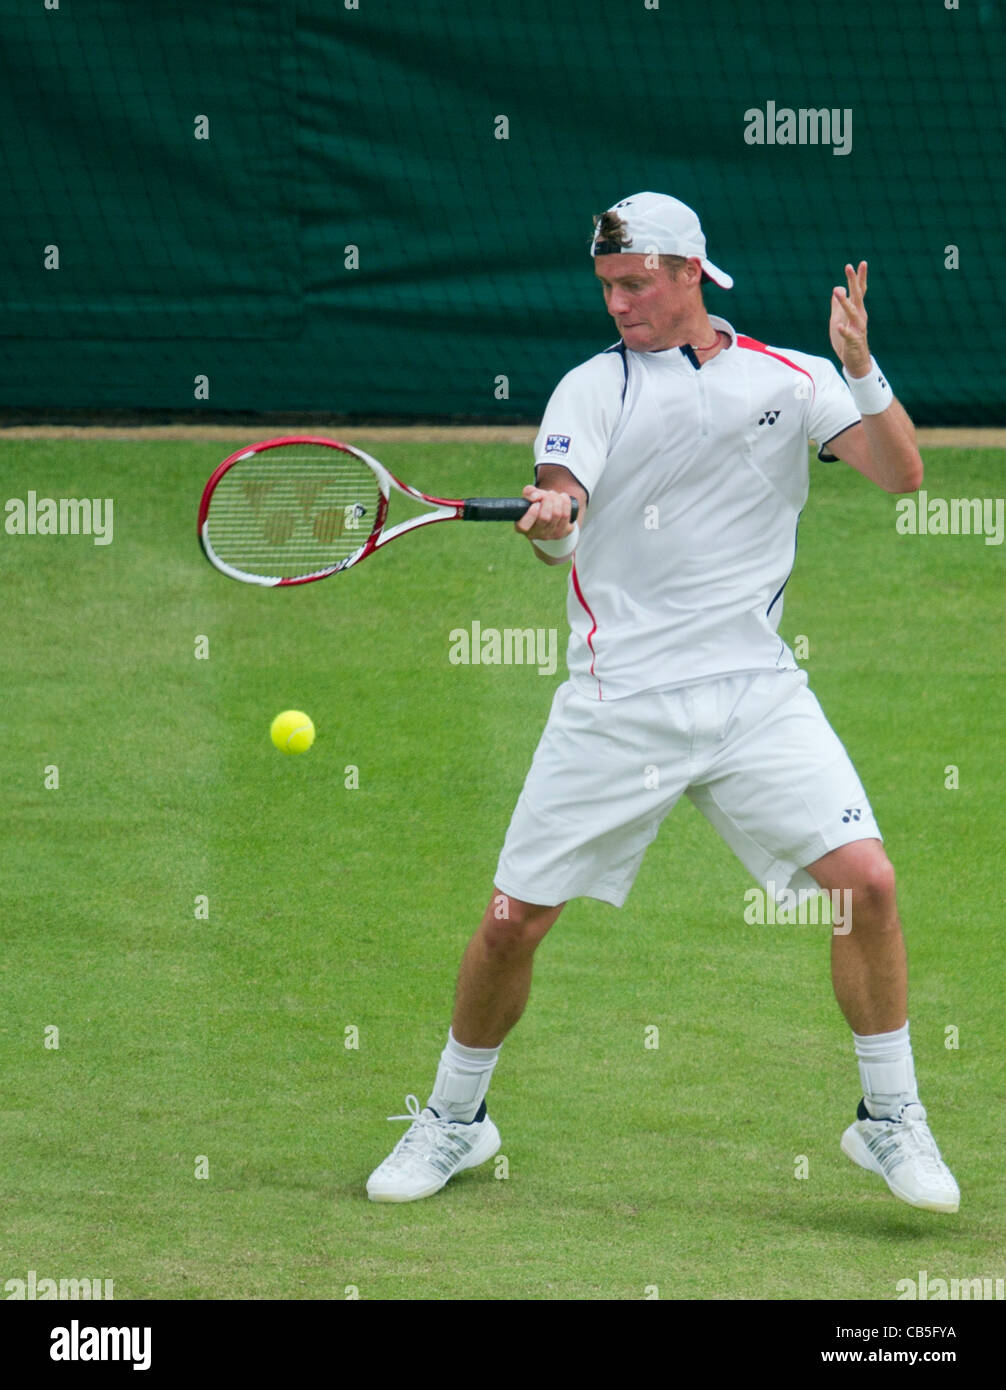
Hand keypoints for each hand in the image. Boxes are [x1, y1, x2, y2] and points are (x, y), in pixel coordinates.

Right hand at [516, 485, 574, 540]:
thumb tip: (536, 496)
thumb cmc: (536, 506)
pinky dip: (566, 502)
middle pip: (544, 517)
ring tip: (553, 494)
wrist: (550, 518)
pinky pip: (566, 515)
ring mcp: (550, 535)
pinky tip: (563, 497)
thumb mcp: (529, 498)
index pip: (524, 526)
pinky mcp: (562, 532)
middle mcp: (535, 534)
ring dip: (556, 499)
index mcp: (522, 527)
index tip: (536, 504)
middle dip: (547, 499)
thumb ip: (528, 492)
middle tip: (546, 494)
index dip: (531, 513)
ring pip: (557, 514)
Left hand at [829, 260, 871, 376]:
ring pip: (851, 313)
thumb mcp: (839, 318)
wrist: (856, 361)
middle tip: (849, 266)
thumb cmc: (848, 338)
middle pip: (857, 296)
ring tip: (836, 292)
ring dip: (844, 302)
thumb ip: (838, 304)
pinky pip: (848, 335)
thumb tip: (838, 288)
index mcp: (857, 310)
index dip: (858, 278)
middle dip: (853, 282)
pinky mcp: (853, 341)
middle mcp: (859, 317)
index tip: (860, 263)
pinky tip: (838, 326)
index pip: (859, 291)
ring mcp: (857, 329)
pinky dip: (843, 330)